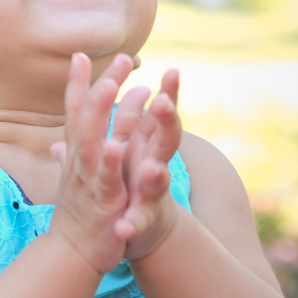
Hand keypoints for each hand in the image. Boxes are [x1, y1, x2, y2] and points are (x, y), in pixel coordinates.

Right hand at [48, 53, 133, 274]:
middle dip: (103, 86)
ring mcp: (89, 180)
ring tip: (112, 85)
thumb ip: (72, 151)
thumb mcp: (74, 177)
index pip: (74, 113)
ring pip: (93, 141)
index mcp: (77, 155)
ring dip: (100, 112)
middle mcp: (80, 162)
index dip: (77, 83)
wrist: (72, 256)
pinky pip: (106, 179)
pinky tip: (118, 143)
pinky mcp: (103, 203)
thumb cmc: (78, 214)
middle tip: (122, 57)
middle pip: (86, 117)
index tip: (81, 53)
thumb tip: (62, 137)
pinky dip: (110, 162)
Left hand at [115, 69, 181, 259]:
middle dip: (166, 121)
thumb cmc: (134, 178)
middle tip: (164, 102)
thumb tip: (123, 83)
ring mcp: (150, 193)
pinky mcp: (142, 220)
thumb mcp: (128, 144)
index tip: (174, 69)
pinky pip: (137, 220)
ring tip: (150, 167)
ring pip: (158, 179)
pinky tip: (124, 226)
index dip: (168, 93)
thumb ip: (126, 116)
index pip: (159, 114)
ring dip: (154, 173)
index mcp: (145, 144)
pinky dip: (132, 222)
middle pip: (167, 138)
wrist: (140, 227)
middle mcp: (153, 164)